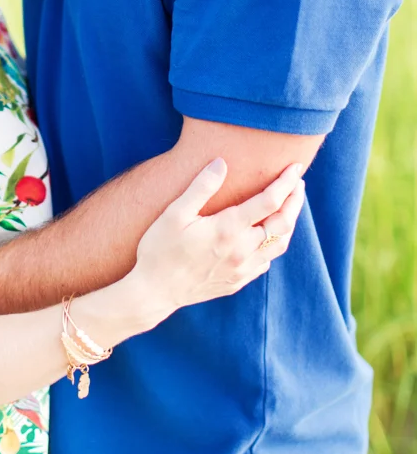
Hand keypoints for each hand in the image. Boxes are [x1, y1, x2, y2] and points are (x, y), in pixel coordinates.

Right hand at [131, 159, 304, 327]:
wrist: (154, 291)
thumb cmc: (160, 248)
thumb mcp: (175, 213)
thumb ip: (201, 187)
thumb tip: (221, 162)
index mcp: (228, 228)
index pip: (269, 201)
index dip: (285, 182)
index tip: (295, 168)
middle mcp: (242, 249)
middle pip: (282, 222)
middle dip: (294, 200)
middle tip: (298, 183)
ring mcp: (242, 269)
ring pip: (279, 244)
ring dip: (289, 223)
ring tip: (290, 207)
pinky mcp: (238, 281)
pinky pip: (265, 262)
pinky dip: (273, 245)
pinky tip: (267, 237)